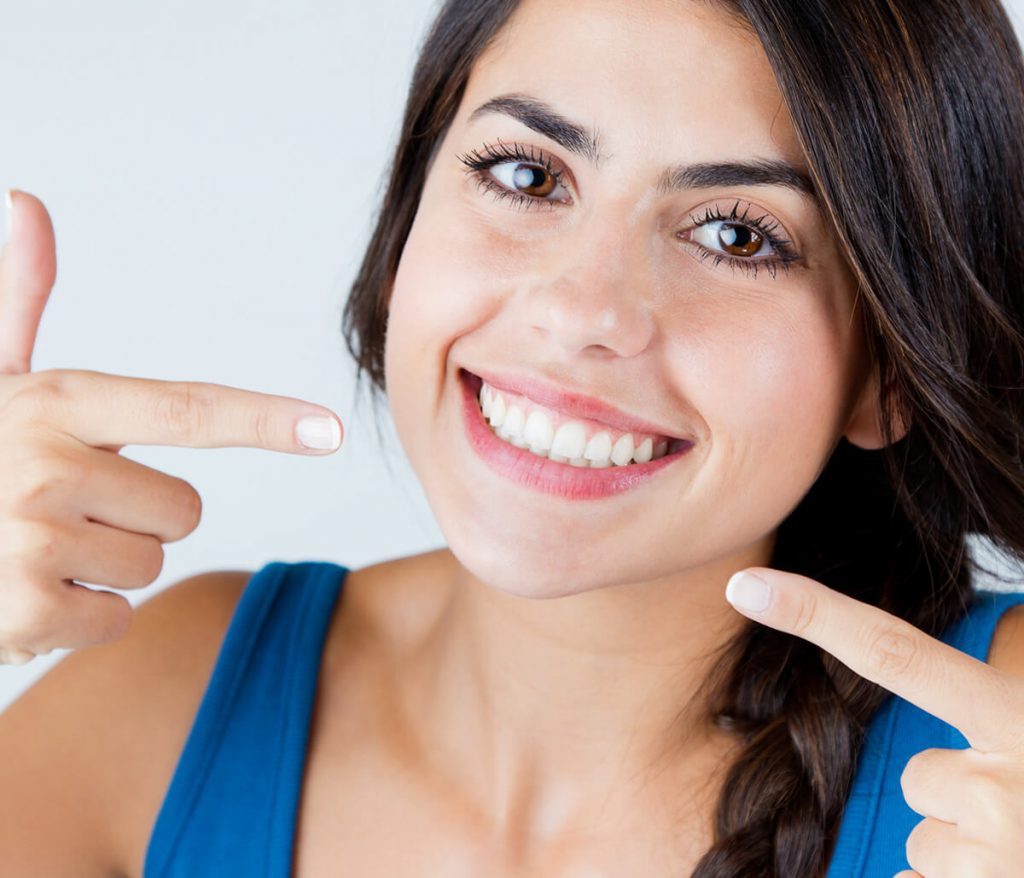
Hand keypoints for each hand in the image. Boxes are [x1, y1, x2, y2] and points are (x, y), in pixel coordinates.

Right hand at [0, 190, 344, 664]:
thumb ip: (17, 301)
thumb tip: (27, 202)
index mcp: (54, 404)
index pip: (186, 411)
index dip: (265, 420)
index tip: (331, 430)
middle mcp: (46, 465)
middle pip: (185, 511)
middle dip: (136, 519)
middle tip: (59, 510)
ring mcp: (32, 541)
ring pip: (150, 564)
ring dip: (101, 568)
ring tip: (30, 548)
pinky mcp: (23, 614)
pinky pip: (114, 619)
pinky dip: (77, 618)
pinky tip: (21, 593)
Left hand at [724, 567, 1023, 877]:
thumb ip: (998, 691)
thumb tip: (963, 676)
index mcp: (1023, 716)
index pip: (898, 655)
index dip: (817, 615)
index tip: (744, 586)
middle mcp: (1010, 785)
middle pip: (916, 776)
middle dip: (953, 793)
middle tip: (1022, 810)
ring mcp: (1000, 854)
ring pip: (928, 839)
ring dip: (972, 850)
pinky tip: (1012, 875)